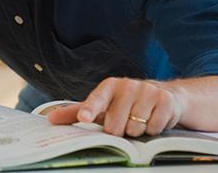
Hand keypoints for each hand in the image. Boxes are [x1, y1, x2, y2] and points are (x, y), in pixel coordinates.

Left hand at [47, 77, 185, 136]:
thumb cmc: (127, 102)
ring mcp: (148, 91)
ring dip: (137, 131)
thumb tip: (51, 119)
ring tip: (140, 120)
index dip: (89, 109)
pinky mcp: (166, 100)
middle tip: (125, 122)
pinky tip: (154, 119)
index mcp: (109, 86)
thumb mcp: (103, 105)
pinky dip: (154, 129)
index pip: (97, 99)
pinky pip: (154, 127)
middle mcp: (128, 85)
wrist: (166, 95)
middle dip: (120, 130)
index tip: (85, 118)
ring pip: (135, 128)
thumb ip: (77, 112)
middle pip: (116, 124)